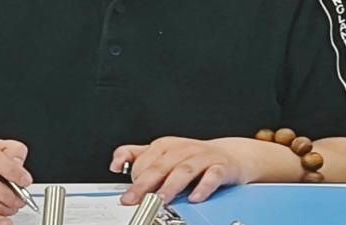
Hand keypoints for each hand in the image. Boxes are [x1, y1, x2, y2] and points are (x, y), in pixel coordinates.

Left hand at [114, 137, 247, 204]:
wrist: (231, 155)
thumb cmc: (193, 156)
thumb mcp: (163, 153)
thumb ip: (137, 157)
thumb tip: (114, 165)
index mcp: (165, 145)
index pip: (145, 160)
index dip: (136, 177)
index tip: (129, 194)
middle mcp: (182, 149)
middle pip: (160, 166)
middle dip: (146, 183)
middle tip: (136, 199)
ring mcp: (202, 157)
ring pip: (183, 171)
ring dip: (171, 186)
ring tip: (161, 200)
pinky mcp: (221, 167)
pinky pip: (212, 176)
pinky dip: (203, 187)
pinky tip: (194, 198)